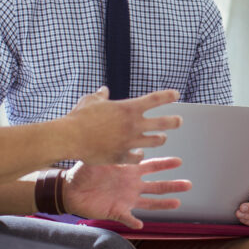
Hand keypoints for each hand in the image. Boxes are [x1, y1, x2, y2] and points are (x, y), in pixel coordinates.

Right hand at [60, 88, 181, 164]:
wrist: (70, 137)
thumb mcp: (91, 100)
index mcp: (129, 108)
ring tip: (161, 138)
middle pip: (163, 123)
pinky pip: (138, 157)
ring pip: (155, 142)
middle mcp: (133, 125)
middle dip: (174, 121)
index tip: (176, 95)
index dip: (168, 96)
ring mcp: (129, 141)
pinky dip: (140, 154)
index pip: (155, 99)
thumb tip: (104, 90)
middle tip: (179, 121)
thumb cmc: (79, 117)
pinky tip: (140, 153)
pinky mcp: (121, 156)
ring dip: (159, 139)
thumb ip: (101, 96)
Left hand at [63, 158, 191, 228]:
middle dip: (173, 185)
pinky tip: (140, 224)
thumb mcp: (101, 156)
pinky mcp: (116, 211)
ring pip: (149, 203)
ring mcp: (126, 199)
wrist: (71, 188)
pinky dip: (134, 221)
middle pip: (157, 186)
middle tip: (189, 184)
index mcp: (129, 170)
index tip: (179, 161)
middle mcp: (132, 185)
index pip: (151, 166)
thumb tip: (130, 145)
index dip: (165, 164)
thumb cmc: (85, 169)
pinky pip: (128, 218)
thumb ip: (115, 151)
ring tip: (178, 203)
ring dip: (163, 204)